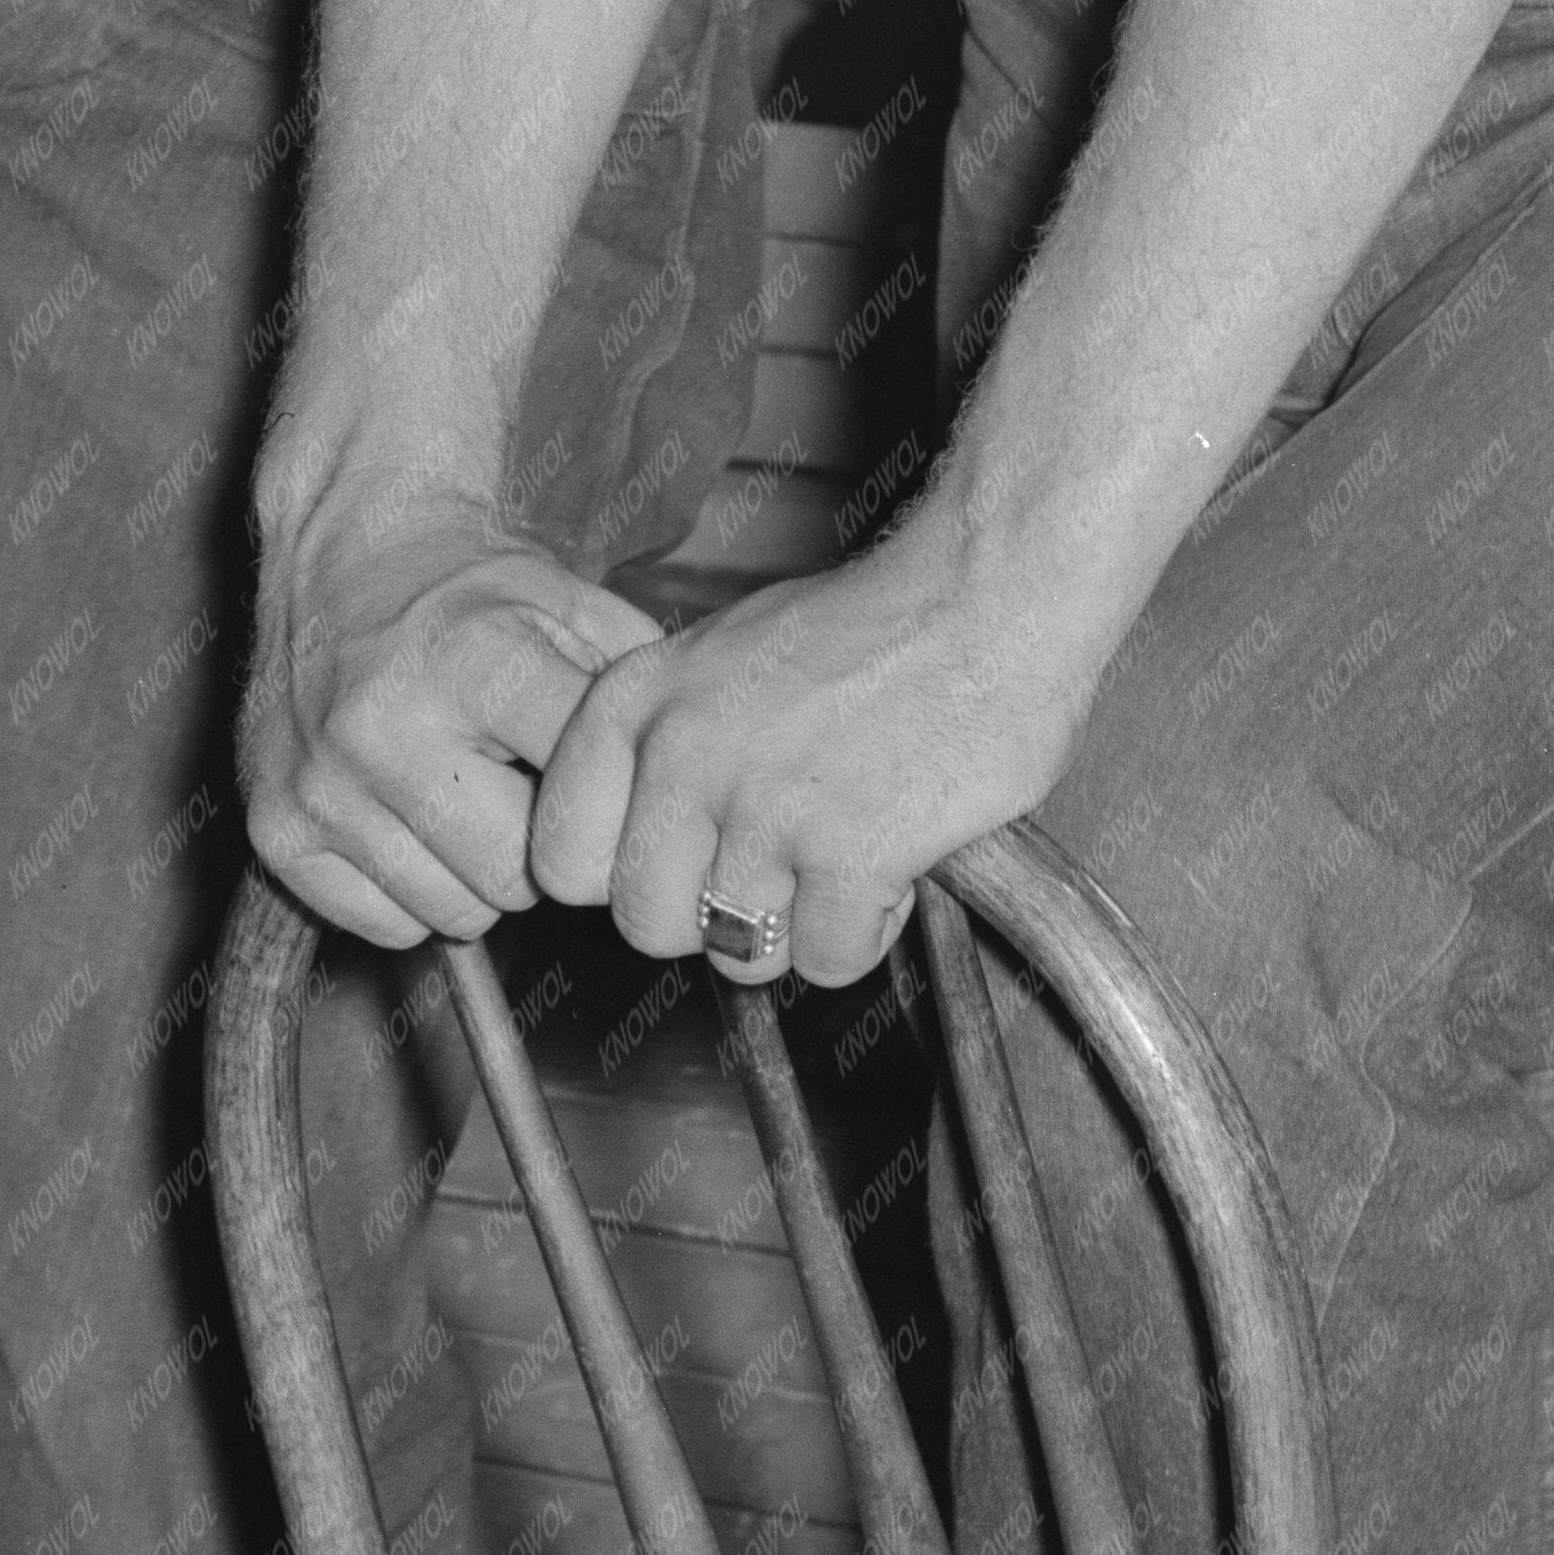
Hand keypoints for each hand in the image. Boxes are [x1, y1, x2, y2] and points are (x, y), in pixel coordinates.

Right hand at [239, 513, 672, 948]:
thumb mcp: (576, 608)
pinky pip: (385, 926)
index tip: (594, 779)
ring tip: (468, 797)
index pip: (576, 803)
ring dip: (476, 874)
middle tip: (525, 791)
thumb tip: (682, 795)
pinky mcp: (276, 830)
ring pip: (452, 912)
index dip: (599, 800)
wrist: (347, 551)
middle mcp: (384, 729)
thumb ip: (637, 700)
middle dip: (540, 848)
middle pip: (516, 877)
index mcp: (475, 665)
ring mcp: (322, 785)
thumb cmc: (475, 590)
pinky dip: (412, 891)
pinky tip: (413, 820)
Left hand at [524, 508, 1113, 992]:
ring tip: (846, 851)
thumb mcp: (726, 654)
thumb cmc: (874, 623)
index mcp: (637, 701)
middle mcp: (684, 757)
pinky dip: (868, 930)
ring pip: (738, 953)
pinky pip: (828, 960)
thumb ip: (666, 745)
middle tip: (780, 863)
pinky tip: (895, 860)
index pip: (560, 856)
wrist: (993, 593)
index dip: (625, 873)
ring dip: (798, 923)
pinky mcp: (851, 855)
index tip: (680, 858)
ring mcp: (766, 810)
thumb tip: (639, 845)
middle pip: (645, 924)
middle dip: (712, 915)